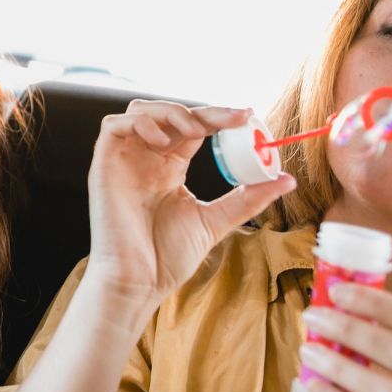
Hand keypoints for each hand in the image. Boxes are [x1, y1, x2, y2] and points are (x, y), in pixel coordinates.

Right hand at [86, 101, 294, 311]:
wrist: (139, 281)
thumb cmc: (168, 257)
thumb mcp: (216, 221)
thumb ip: (247, 199)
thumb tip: (287, 180)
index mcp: (169, 168)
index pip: (192, 129)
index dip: (217, 117)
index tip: (246, 116)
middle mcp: (146, 158)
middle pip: (168, 113)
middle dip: (200, 111)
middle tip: (230, 120)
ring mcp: (124, 160)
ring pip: (139, 110)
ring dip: (170, 111)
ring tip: (195, 130)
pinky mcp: (104, 164)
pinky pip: (113, 126)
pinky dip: (140, 123)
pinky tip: (162, 141)